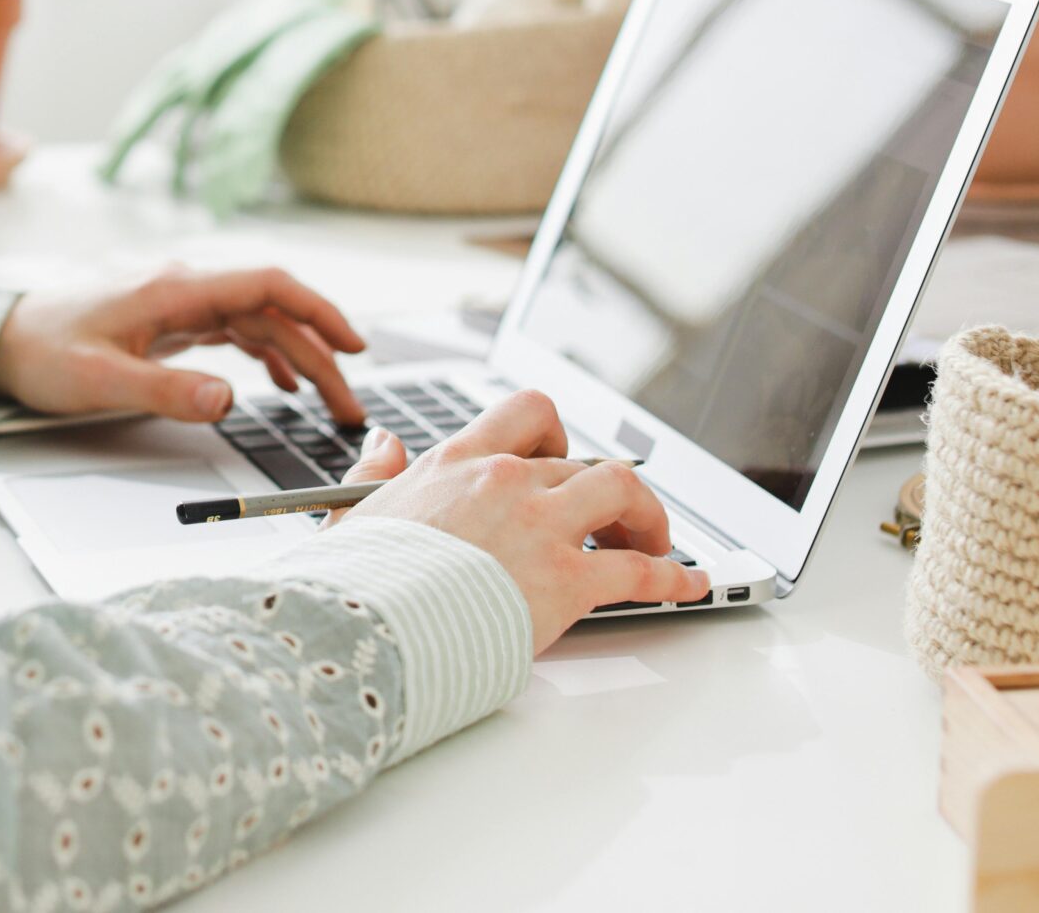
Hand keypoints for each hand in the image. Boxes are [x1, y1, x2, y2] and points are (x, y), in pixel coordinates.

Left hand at [0, 266, 368, 425]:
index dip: (316, 310)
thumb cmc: (44, 352)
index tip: (353, 345)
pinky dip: (268, 354)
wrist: (5, 341)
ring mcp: (181, 304)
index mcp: (175, 289)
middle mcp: (186, 289)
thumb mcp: (101, 379)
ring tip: (331, 401)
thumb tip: (228, 401)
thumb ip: (166, 390)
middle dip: (319, 353)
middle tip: (349, 405)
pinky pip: (236, 331)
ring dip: (300, 358)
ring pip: (259, 324)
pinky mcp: (173, 323)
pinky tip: (284, 383)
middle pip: (272, 311)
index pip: (266, 285)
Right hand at [336, 389, 708, 651]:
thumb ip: (375, 474)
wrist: (367, 625)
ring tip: (654, 542)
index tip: (558, 460)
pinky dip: (673, 577)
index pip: (527, 414)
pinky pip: (640, 570)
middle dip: (606, 492)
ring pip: (622, 491)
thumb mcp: (351, 512)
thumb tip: (383, 444)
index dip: (555, 435)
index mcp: (456, 462)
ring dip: (647, 515)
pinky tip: (687, 585)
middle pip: (584, 462)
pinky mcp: (568, 580)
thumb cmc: (356, 582)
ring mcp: (541, 526)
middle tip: (613, 521)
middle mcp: (506, 481)